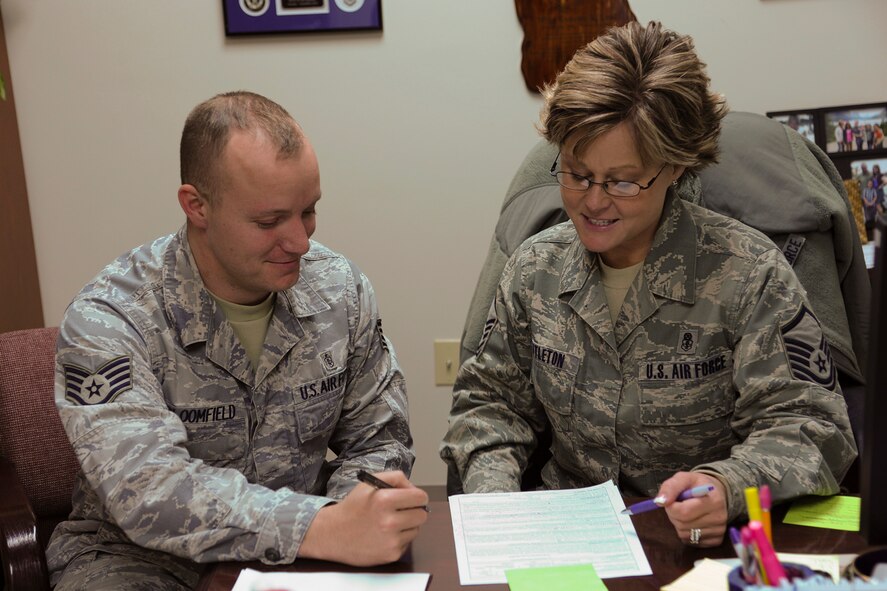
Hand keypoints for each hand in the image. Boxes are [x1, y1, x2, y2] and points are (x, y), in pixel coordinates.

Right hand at [298, 470, 428, 565]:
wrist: (333, 534)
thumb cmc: (353, 507)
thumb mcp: (370, 483)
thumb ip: (395, 478)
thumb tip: (414, 488)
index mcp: (385, 500)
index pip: (420, 497)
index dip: (417, 497)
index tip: (413, 499)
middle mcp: (389, 521)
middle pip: (422, 515)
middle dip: (414, 511)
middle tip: (401, 511)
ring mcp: (390, 540)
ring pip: (416, 530)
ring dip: (407, 526)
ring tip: (388, 523)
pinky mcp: (390, 555)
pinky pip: (407, 544)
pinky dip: (399, 539)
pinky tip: (384, 535)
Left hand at [657, 471, 727, 547]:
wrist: (716, 494)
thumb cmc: (697, 485)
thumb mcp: (683, 478)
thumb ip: (670, 487)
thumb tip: (660, 502)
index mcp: (714, 500)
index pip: (684, 512)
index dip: (671, 507)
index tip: (672, 500)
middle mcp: (720, 518)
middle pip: (682, 524)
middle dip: (673, 515)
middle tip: (678, 505)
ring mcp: (719, 531)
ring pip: (685, 534)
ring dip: (678, 524)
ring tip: (685, 512)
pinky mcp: (717, 540)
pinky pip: (690, 541)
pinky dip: (686, 532)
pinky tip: (691, 522)